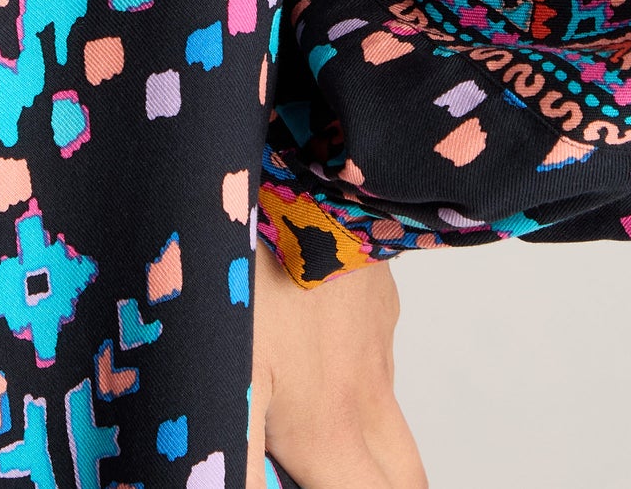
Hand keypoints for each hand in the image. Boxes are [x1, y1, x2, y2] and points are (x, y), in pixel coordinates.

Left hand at [247, 237, 428, 488]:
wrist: (300, 173)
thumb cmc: (254, 275)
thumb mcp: (227, 383)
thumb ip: (238, 465)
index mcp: (330, 429)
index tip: (314, 478)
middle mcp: (367, 391)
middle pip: (403, 480)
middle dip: (381, 487)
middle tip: (331, 468)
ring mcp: (378, 337)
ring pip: (386, 411)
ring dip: (364, 433)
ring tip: (301, 411)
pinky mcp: (376, 292)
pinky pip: (373, 345)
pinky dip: (350, 364)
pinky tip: (302, 334)